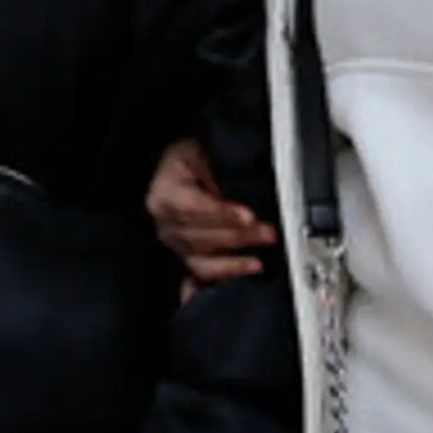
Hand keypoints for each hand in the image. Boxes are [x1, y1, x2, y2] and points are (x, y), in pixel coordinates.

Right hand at [147, 138, 276, 285]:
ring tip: (258, 262)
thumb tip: (239, 188)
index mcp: (165, 195)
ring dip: (233, 263)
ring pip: (202, 261)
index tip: (248, 216)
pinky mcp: (186, 258)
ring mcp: (175, 245)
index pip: (192, 207)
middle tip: (267, 233)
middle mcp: (165, 224)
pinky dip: (219, 279)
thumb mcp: (200, 151)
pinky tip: (235, 280)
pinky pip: (202, 275)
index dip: (221, 213)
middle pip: (200, 237)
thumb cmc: (191, 159)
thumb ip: (215, 169)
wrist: (179, 170)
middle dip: (237, 237)